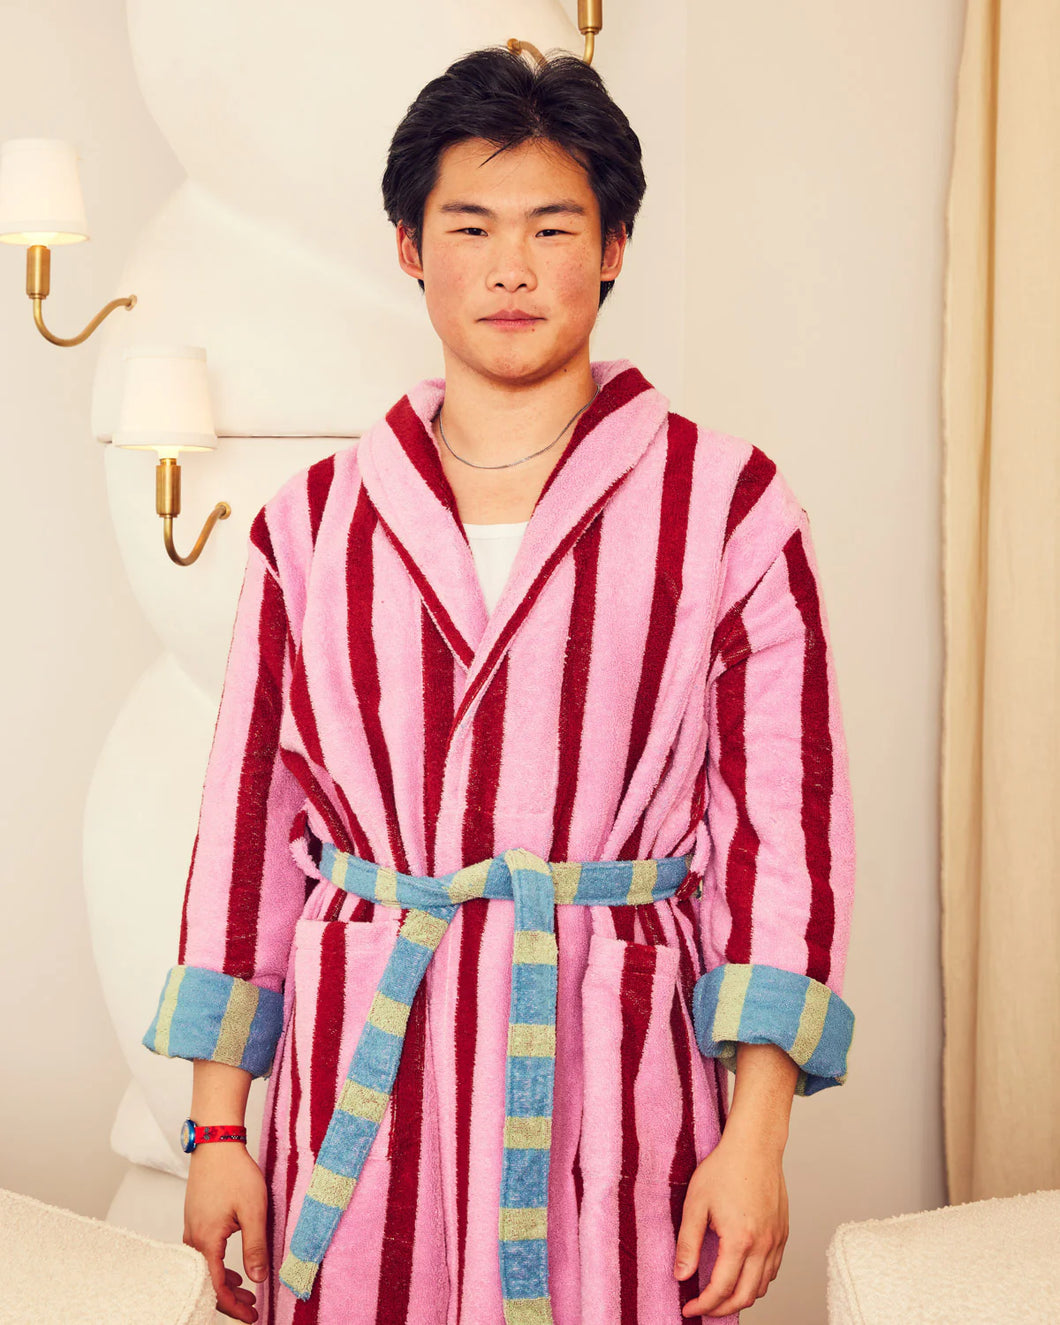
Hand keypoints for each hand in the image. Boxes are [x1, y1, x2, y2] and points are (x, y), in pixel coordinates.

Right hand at [183, 1142, 269, 1321]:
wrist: (216, 1143)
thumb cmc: (234, 1173)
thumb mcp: (253, 1210)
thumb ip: (256, 1246)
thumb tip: (258, 1280)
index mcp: (206, 1241)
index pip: (216, 1287)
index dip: (234, 1307)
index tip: (252, 1316)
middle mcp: (193, 1240)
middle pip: (206, 1283)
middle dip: (229, 1300)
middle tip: (252, 1309)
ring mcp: (192, 1230)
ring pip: (204, 1269)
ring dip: (224, 1283)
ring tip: (246, 1291)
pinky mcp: (195, 1221)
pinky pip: (203, 1255)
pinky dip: (218, 1268)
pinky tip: (234, 1268)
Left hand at [672, 1128, 788, 1317]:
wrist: (755, 1145)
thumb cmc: (724, 1168)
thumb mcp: (696, 1203)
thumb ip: (687, 1243)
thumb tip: (681, 1275)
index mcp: (740, 1240)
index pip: (721, 1289)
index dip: (703, 1305)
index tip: (688, 1309)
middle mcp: (763, 1245)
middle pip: (744, 1296)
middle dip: (721, 1309)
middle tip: (702, 1307)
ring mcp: (776, 1240)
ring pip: (762, 1287)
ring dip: (740, 1297)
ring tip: (719, 1294)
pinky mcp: (782, 1233)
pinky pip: (773, 1271)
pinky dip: (757, 1282)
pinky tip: (740, 1274)